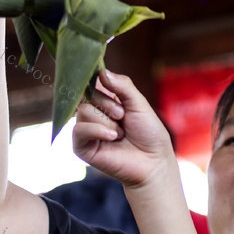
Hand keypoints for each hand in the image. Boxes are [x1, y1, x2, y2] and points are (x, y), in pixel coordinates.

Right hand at [72, 70, 175, 187]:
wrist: (153, 161)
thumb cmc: (149, 133)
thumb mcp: (139, 104)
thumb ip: (122, 86)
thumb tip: (101, 71)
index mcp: (106, 101)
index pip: (92, 82)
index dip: (98, 81)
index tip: (109, 84)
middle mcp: (94, 113)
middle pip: (86, 95)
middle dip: (107, 103)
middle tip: (122, 115)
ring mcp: (87, 130)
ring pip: (83, 111)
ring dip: (105, 120)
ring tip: (120, 132)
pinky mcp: (82, 147)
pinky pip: (79, 130)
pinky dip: (97, 130)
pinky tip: (113, 137)